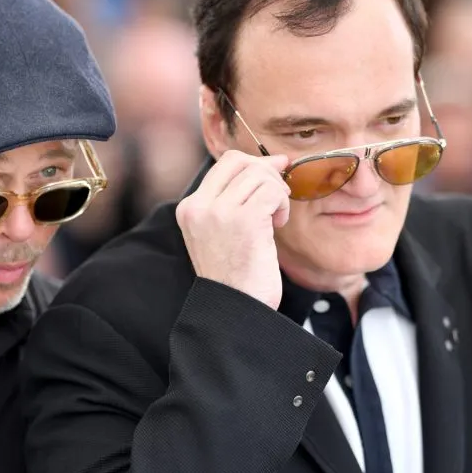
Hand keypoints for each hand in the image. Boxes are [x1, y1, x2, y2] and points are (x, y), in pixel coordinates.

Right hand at [175, 150, 291, 308]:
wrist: (234, 310)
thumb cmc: (236, 275)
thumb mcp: (223, 232)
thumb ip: (235, 199)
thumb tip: (272, 162)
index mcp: (190, 208)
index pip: (224, 164)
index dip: (254, 163)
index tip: (275, 173)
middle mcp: (199, 207)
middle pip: (241, 162)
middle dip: (267, 173)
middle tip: (279, 197)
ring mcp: (219, 212)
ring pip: (259, 175)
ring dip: (277, 192)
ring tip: (275, 217)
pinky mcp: (244, 221)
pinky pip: (272, 192)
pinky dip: (282, 203)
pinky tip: (278, 224)